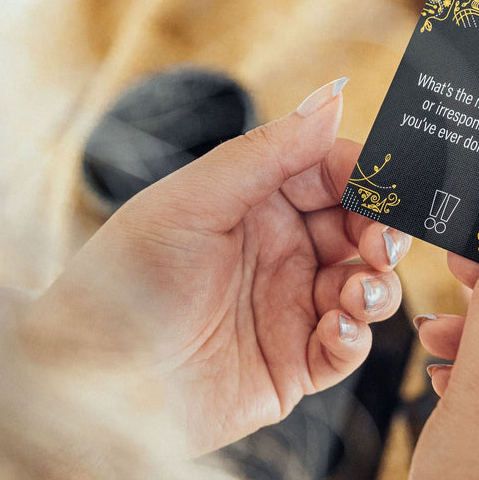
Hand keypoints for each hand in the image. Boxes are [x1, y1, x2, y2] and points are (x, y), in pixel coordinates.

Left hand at [23, 79, 408, 453]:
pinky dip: (355, 338)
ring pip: (367, 289)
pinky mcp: (294, 366)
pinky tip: (333, 330)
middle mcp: (281, 253)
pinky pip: (347, 348)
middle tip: (379, 245)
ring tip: (356, 293)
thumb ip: (268, 152)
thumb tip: (333, 99)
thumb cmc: (124, 280)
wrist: (91, 380)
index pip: (332, 176)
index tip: (387, 185)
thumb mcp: (192, 201)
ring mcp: (291, 310)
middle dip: (383, 235)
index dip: (366, 177)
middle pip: (361, 232)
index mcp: (257, 204)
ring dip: (377, 287)